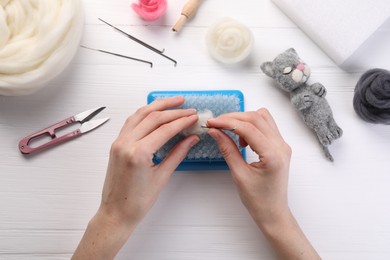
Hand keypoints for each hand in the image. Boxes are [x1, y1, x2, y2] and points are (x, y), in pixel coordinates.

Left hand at [73, 96, 199, 259]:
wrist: (116, 213)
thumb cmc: (136, 202)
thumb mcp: (162, 177)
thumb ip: (177, 154)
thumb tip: (191, 139)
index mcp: (138, 153)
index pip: (164, 129)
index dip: (182, 121)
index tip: (193, 117)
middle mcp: (126, 144)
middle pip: (153, 117)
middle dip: (173, 111)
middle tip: (188, 109)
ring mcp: (119, 142)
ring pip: (140, 115)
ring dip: (158, 106)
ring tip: (173, 102)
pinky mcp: (116, 144)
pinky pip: (131, 122)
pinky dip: (144, 114)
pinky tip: (155, 112)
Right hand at [207, 108, 319, 258]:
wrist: (273, 212)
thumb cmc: (258, 199)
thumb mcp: (239, 174)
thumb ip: (227, 149)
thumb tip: (215, 131)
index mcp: (272, 155)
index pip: (248, 128)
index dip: (227, 122)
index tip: (212, 123)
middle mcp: (281, 146)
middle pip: (256, 117)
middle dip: (233, 118)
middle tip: (216, 124)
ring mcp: (282, 145)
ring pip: (262, 118)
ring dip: (244, 119)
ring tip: (230, 132)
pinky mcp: (280, 146)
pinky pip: (266, 126)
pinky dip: (251, 126)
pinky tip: (242, 138)